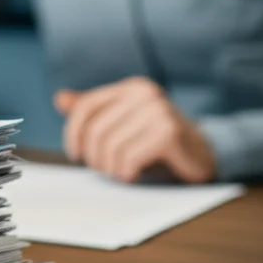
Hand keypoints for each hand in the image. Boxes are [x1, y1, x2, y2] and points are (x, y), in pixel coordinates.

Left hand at [54, 77, 216, 182]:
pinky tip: (133, 175)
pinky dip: (126, 172)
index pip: (85, 107)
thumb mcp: (124, 123)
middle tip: (105, 170)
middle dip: (95, 157)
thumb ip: (94, 111)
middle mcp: (145, 94)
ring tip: (121, 173)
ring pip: (111, 146)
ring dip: (111, 168)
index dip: (73, 133)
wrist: (203, 155)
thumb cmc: (157, 141)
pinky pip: (129, 158)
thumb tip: (58, 98)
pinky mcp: (168, 133)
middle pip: (96, 130)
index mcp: (131, 88)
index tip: (75, 155)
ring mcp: (159, 111)